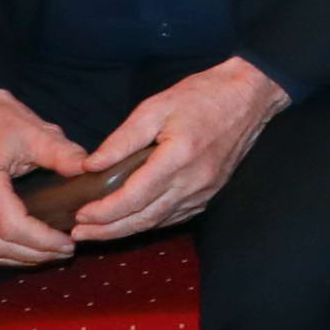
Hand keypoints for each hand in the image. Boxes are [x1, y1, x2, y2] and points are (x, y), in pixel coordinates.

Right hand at [0, 90, 94, 267]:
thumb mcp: (36, 132)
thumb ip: (64, 155)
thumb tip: (94, 172)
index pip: (13, 228)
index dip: (43, 241)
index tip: (70, 243)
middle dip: (34, 254)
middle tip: (65, 251)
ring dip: (15, 259)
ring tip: (47, 254)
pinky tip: (21, 251)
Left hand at [71, 57, 289, 242]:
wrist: (250, 94)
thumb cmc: (202, 95)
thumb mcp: (156, 107)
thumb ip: (122, 139)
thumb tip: (90, 166)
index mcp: (177, 158)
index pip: (133, 198)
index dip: (103, 212)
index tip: (79, 214)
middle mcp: (193, 181)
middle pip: (144, 218)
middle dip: (108, 230)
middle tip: (79, 234)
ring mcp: (205, 190)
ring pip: (159, 221)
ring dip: (127, 230)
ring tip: (98, 232)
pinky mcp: (212, 191)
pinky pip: (176, 215)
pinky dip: (151, 222)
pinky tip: (133, 220)